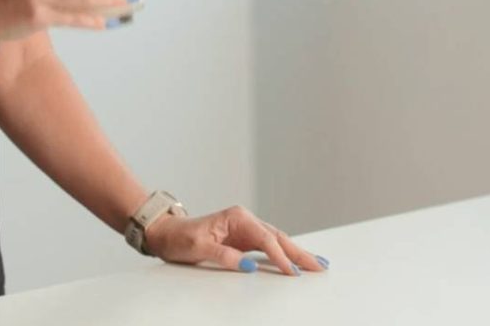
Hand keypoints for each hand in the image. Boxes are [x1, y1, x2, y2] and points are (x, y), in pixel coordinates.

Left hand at [143, 204, 329, 275]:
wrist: (168, 233)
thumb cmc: (181, 238)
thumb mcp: (198, 247)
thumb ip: (223, 255)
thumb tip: (248, 265)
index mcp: (236, 217)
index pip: (265, 238)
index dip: (281, 255)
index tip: (293, 272)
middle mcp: (244, 220)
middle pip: (277, 237)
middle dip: (299, 252)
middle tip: (321, 266)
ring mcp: (246, 229)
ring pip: (277, 241)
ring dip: (296, 254)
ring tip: (318, 265)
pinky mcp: (244, 240)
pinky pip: (269, 247)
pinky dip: (284, 255)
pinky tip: (297, 263)